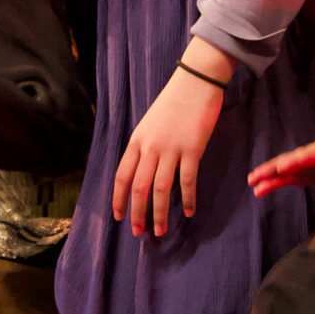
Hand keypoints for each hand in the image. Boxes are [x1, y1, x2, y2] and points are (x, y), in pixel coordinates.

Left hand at [115, 57, 227, 236]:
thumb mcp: (150, 124)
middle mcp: (150, 147)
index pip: (122, 176)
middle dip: (137, 213)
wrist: (196, 82)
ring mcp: (171, 149)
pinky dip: (188, 199)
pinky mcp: (192, 149)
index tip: (119, 217)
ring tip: (161, 230)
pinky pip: (187, 181)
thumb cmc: (174, 102)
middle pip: (138, 187)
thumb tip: (144, 172)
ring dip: (160, 213)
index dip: (118, 199)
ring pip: (161, 189)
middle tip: (139, 232)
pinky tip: (190, 212)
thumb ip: (145, 147)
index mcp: (137, 141)